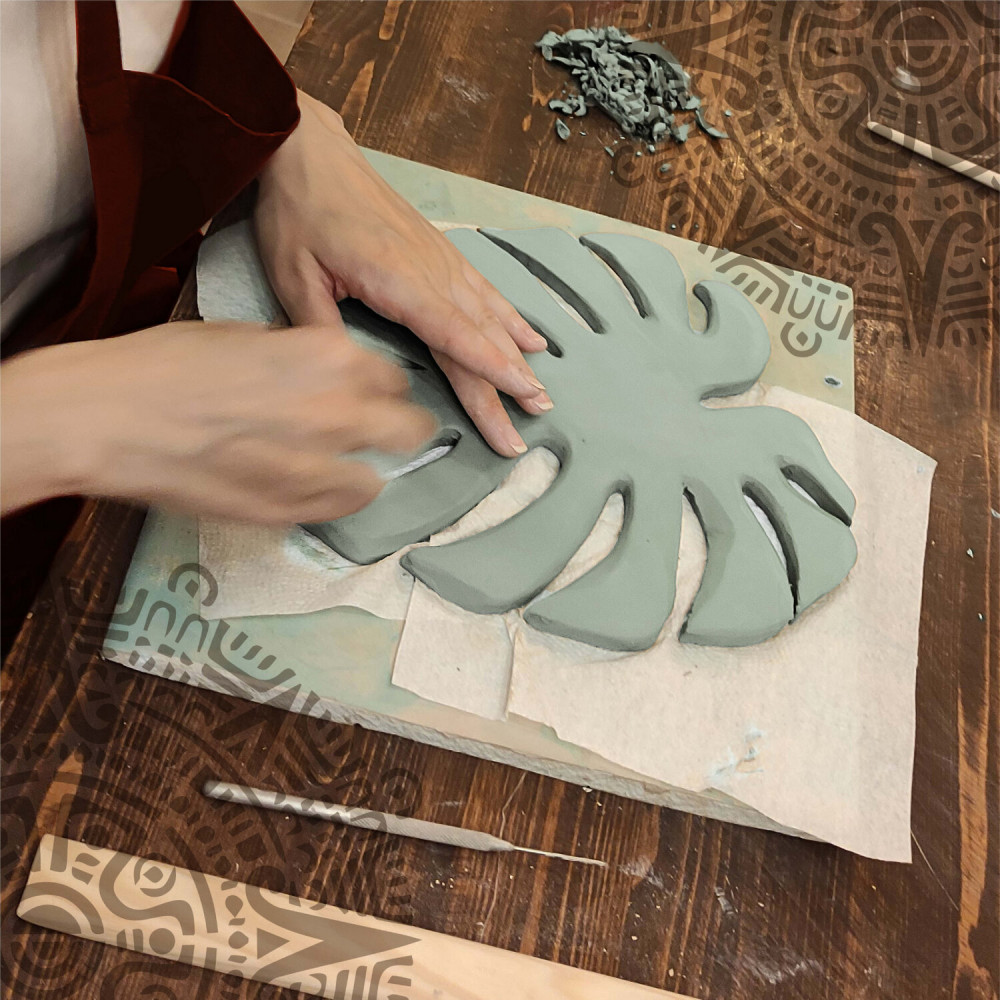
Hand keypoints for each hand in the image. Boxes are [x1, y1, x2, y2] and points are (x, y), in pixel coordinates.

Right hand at [0, 322, 435, 520]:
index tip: (371, 394)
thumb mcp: (246, 336)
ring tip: (335, 467)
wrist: (109, 417)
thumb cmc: (165, 364)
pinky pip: (336, 512)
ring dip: (362, 470)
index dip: (381, 387)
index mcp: (330, 357)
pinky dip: (331, 501)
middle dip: (398, 429)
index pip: (394, 377)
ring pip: (376, 479)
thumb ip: (300, 357)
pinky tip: (307, 489)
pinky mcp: (289, 512)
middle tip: (378, 433)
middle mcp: (340, 412)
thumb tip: (323, 373)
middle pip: (409, 430)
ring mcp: (318, 469)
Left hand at [255, 91, 551, 457]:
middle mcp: (430, 270)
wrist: (312, 152)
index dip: (488, 369)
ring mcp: (440, 260)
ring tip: (540, 390)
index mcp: (396, 279)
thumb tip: (340, 380)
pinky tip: (531, 340)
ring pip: (488, 317)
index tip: (519, 395)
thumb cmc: (300, 212)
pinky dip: (510, 318)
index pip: (453, 334)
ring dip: (517, 356)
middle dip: (508, 380)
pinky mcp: (441, 252)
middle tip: (538, 413)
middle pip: (478, 336)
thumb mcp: (293, 276)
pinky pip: (484, 291)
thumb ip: (320, 329)